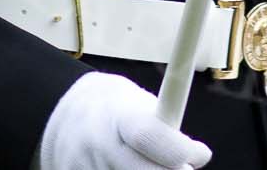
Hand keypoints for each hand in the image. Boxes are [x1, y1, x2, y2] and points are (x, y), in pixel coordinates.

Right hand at [38, 71, 212, 169]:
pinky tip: (131, 168)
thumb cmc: (117, 110)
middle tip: (184, 168)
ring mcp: (84, 167)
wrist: (65, 117)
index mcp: (117, 115)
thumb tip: (201, 157)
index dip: (179, 150)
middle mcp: (98, 143)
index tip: (201, 153)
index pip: (148, 135)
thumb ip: (167, 127)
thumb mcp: (139, 103)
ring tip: (149, 162)